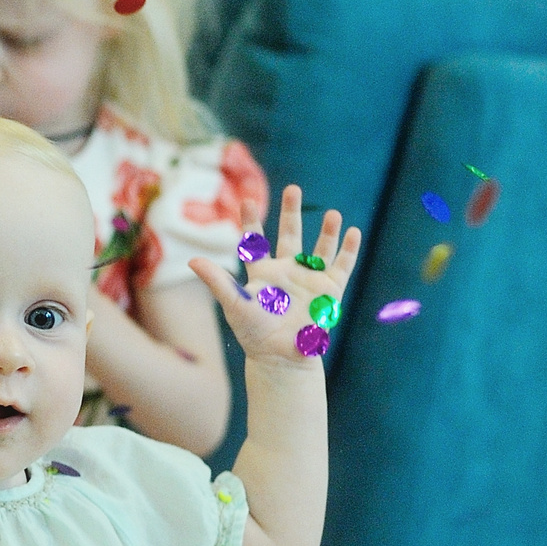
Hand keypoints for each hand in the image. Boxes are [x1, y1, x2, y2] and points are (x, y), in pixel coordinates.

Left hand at [187, 184, 359, 368]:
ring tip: (332, 213)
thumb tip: (192, 261)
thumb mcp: (234, 303)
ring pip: (320, 249)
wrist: (281, 356)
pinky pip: (342, 265)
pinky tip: (353, 232)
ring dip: (326, 231)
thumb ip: (217, 281)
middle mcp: (286, 271)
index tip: (247, 199)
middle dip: (291, 212)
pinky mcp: (330, 290)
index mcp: (263, 273)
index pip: (256, 241)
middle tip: (294, 189)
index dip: (251, 221)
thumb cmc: (254, 333)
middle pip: (290, 235)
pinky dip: (348, 249)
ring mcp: (310, 279)